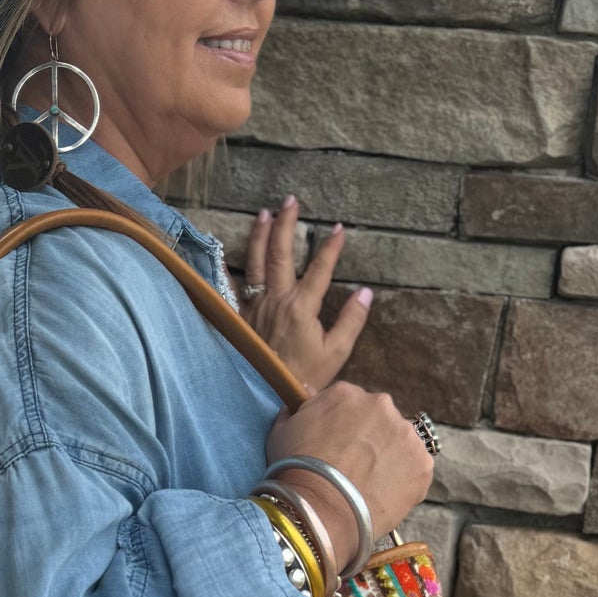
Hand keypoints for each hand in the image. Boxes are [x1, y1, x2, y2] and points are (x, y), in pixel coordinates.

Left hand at [240, 195, 370, 395]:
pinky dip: (232, 266)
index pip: (320, 268)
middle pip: (281, 254)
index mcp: (302, 306)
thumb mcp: (336, 352)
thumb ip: (352, 320)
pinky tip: (231, 252)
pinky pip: (234, 285)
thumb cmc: (305, 378)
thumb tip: (366, 292)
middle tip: (291, 201)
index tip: (339, 228)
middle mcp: (276, 300)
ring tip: (265, 212)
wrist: (266, 395)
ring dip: (261, 235)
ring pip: (255, 262)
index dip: (331, 247)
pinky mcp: (240, 316)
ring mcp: (255, 306)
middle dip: (287, 224)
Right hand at [265, 380, 435, 570]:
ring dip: (390, 459)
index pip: (350, 404)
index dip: (344, 428)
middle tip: (354, 469)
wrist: (321, 509)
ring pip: (400, 444)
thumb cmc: (295, 471)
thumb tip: (306, 394)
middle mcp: (381, 405)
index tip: (338, 447)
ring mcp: (406, 434)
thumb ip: (297, 408)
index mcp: (347, 394)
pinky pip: (415, 470)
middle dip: (371, 440)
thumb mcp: (282, 431)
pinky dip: (404, 481)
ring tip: (369, 486)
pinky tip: (383, 495)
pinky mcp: (422, 464)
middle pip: (379, 421)